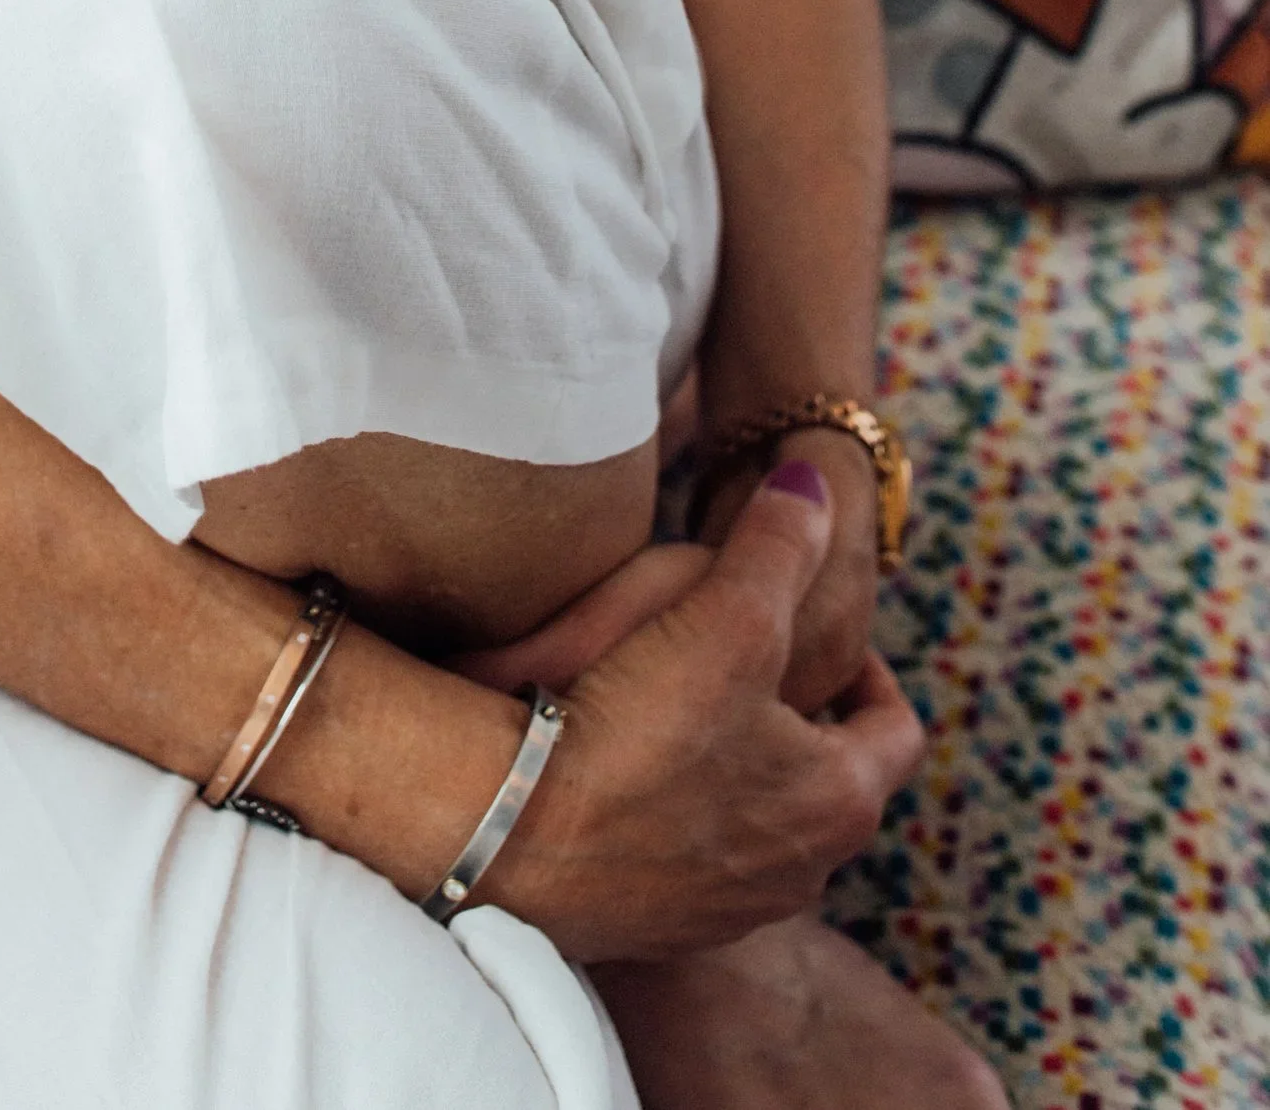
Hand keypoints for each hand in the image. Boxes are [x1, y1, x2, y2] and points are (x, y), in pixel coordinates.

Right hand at [474, 465, 922, 965]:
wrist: (518, 836)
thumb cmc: (640, 727)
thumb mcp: (725, 612)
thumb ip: (780, 543)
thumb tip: (816, 484)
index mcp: (840, 799)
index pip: (895, 730)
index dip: (873, 672)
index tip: (834, 638)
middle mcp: (802, 871)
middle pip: (831, 782)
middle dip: (804, 721)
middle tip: (755, 664)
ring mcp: (732, 909)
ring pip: (766, 826)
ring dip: (747, 772)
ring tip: (691, 712)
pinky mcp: (662, 927)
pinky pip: (697, 861)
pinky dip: (685, 815)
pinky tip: (633, 772)